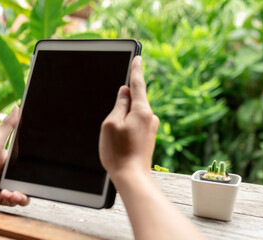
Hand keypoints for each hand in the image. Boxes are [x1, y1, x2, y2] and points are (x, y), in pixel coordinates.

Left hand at [0, 106, 29, 206]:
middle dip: (33, 186)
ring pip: (22, 194)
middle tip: (32, 183)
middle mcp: (9, 175)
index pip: (29, 167)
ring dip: (23, 196)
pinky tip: (7, 193)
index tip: (42, 169)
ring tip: (16, 192)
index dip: (37, 171)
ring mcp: (3, 186)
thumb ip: (9, 126)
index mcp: (11, 162)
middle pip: (28, 182)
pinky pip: (11, 202)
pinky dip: (13, 200)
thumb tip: (18, 107)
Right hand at [99, 56, 158, 177]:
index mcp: (142, 111)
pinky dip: (127, 127)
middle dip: (122, 104)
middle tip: (113, 123)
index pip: (138, 84)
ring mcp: (151, 128)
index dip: (136, 70)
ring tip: (114, 139)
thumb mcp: (111, 123)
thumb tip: (125, 92)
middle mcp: (150, 117)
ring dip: (123, 119)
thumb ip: (119, 104)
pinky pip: (136, 124)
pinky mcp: (148, 137)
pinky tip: (120, 142)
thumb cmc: (118, 152)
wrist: (132, 177)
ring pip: (133, 114)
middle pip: (134, 101)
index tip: (138, 58)